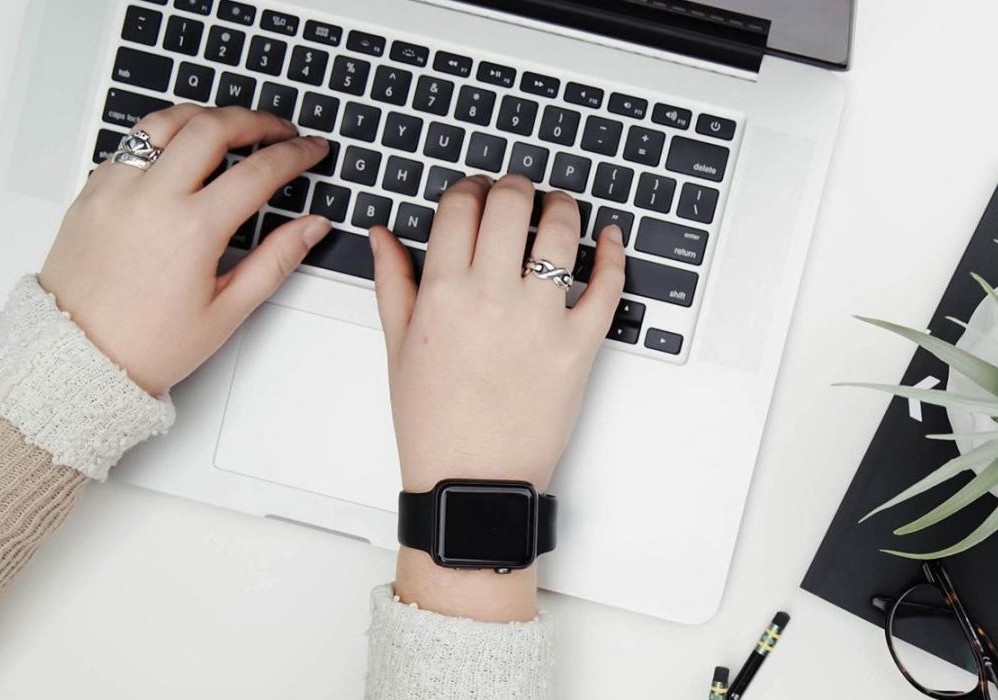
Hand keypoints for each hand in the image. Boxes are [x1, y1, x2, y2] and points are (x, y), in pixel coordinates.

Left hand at [40, 105, 331, 394]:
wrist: (76, 358)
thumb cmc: (147, 344)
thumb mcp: (227, 311)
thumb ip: (276, 260)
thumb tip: (311, 227)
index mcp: (192, 229)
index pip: (259, 171)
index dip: (295, 154)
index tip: (311, 150)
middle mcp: (151, 198)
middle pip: (212, 127)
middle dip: (256, 120)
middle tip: (279, 129)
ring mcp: (116, 189)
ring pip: (166, 122)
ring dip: (205, 116)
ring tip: (229, 127)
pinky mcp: (91, 192)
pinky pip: (131, 145)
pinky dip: (163, 138)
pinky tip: (180, 154)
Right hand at [371, 175, 624, 620]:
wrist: (473, 481)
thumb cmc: (434, 423)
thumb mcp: (398, 347)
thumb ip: (393, 281)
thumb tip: (383, 234)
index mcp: (443, 292)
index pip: (461, 206)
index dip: (470, 188)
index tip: (476, 193)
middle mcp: (492, 296)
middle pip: (511, 204)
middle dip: (514, 186)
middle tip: (517, 192)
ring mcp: (541, 319)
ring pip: (561, 231)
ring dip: (562, 207)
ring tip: (558, 208)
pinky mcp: (580, 344)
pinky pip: (607, 285)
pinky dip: (613, 253)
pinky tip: (609, 238)